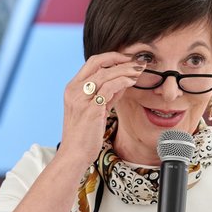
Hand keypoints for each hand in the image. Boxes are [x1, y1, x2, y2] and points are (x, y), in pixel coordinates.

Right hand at [59, 52, 144, 166]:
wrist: (74, 153)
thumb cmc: (84, 135)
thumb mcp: (95, 110)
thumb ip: (106, 95)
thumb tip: (123, 82)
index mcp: (72, 88)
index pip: (92, 63)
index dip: (111, 58)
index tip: (127, 60)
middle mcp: (74, 90)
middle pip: (98, 62)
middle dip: (119, 58)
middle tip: (136, 61)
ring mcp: (81, 98)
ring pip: (105, 74)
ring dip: (125, 70)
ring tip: (139, 70)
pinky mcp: (91, 108)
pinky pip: (109, 88)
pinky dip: (122, 81)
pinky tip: (132, 81)